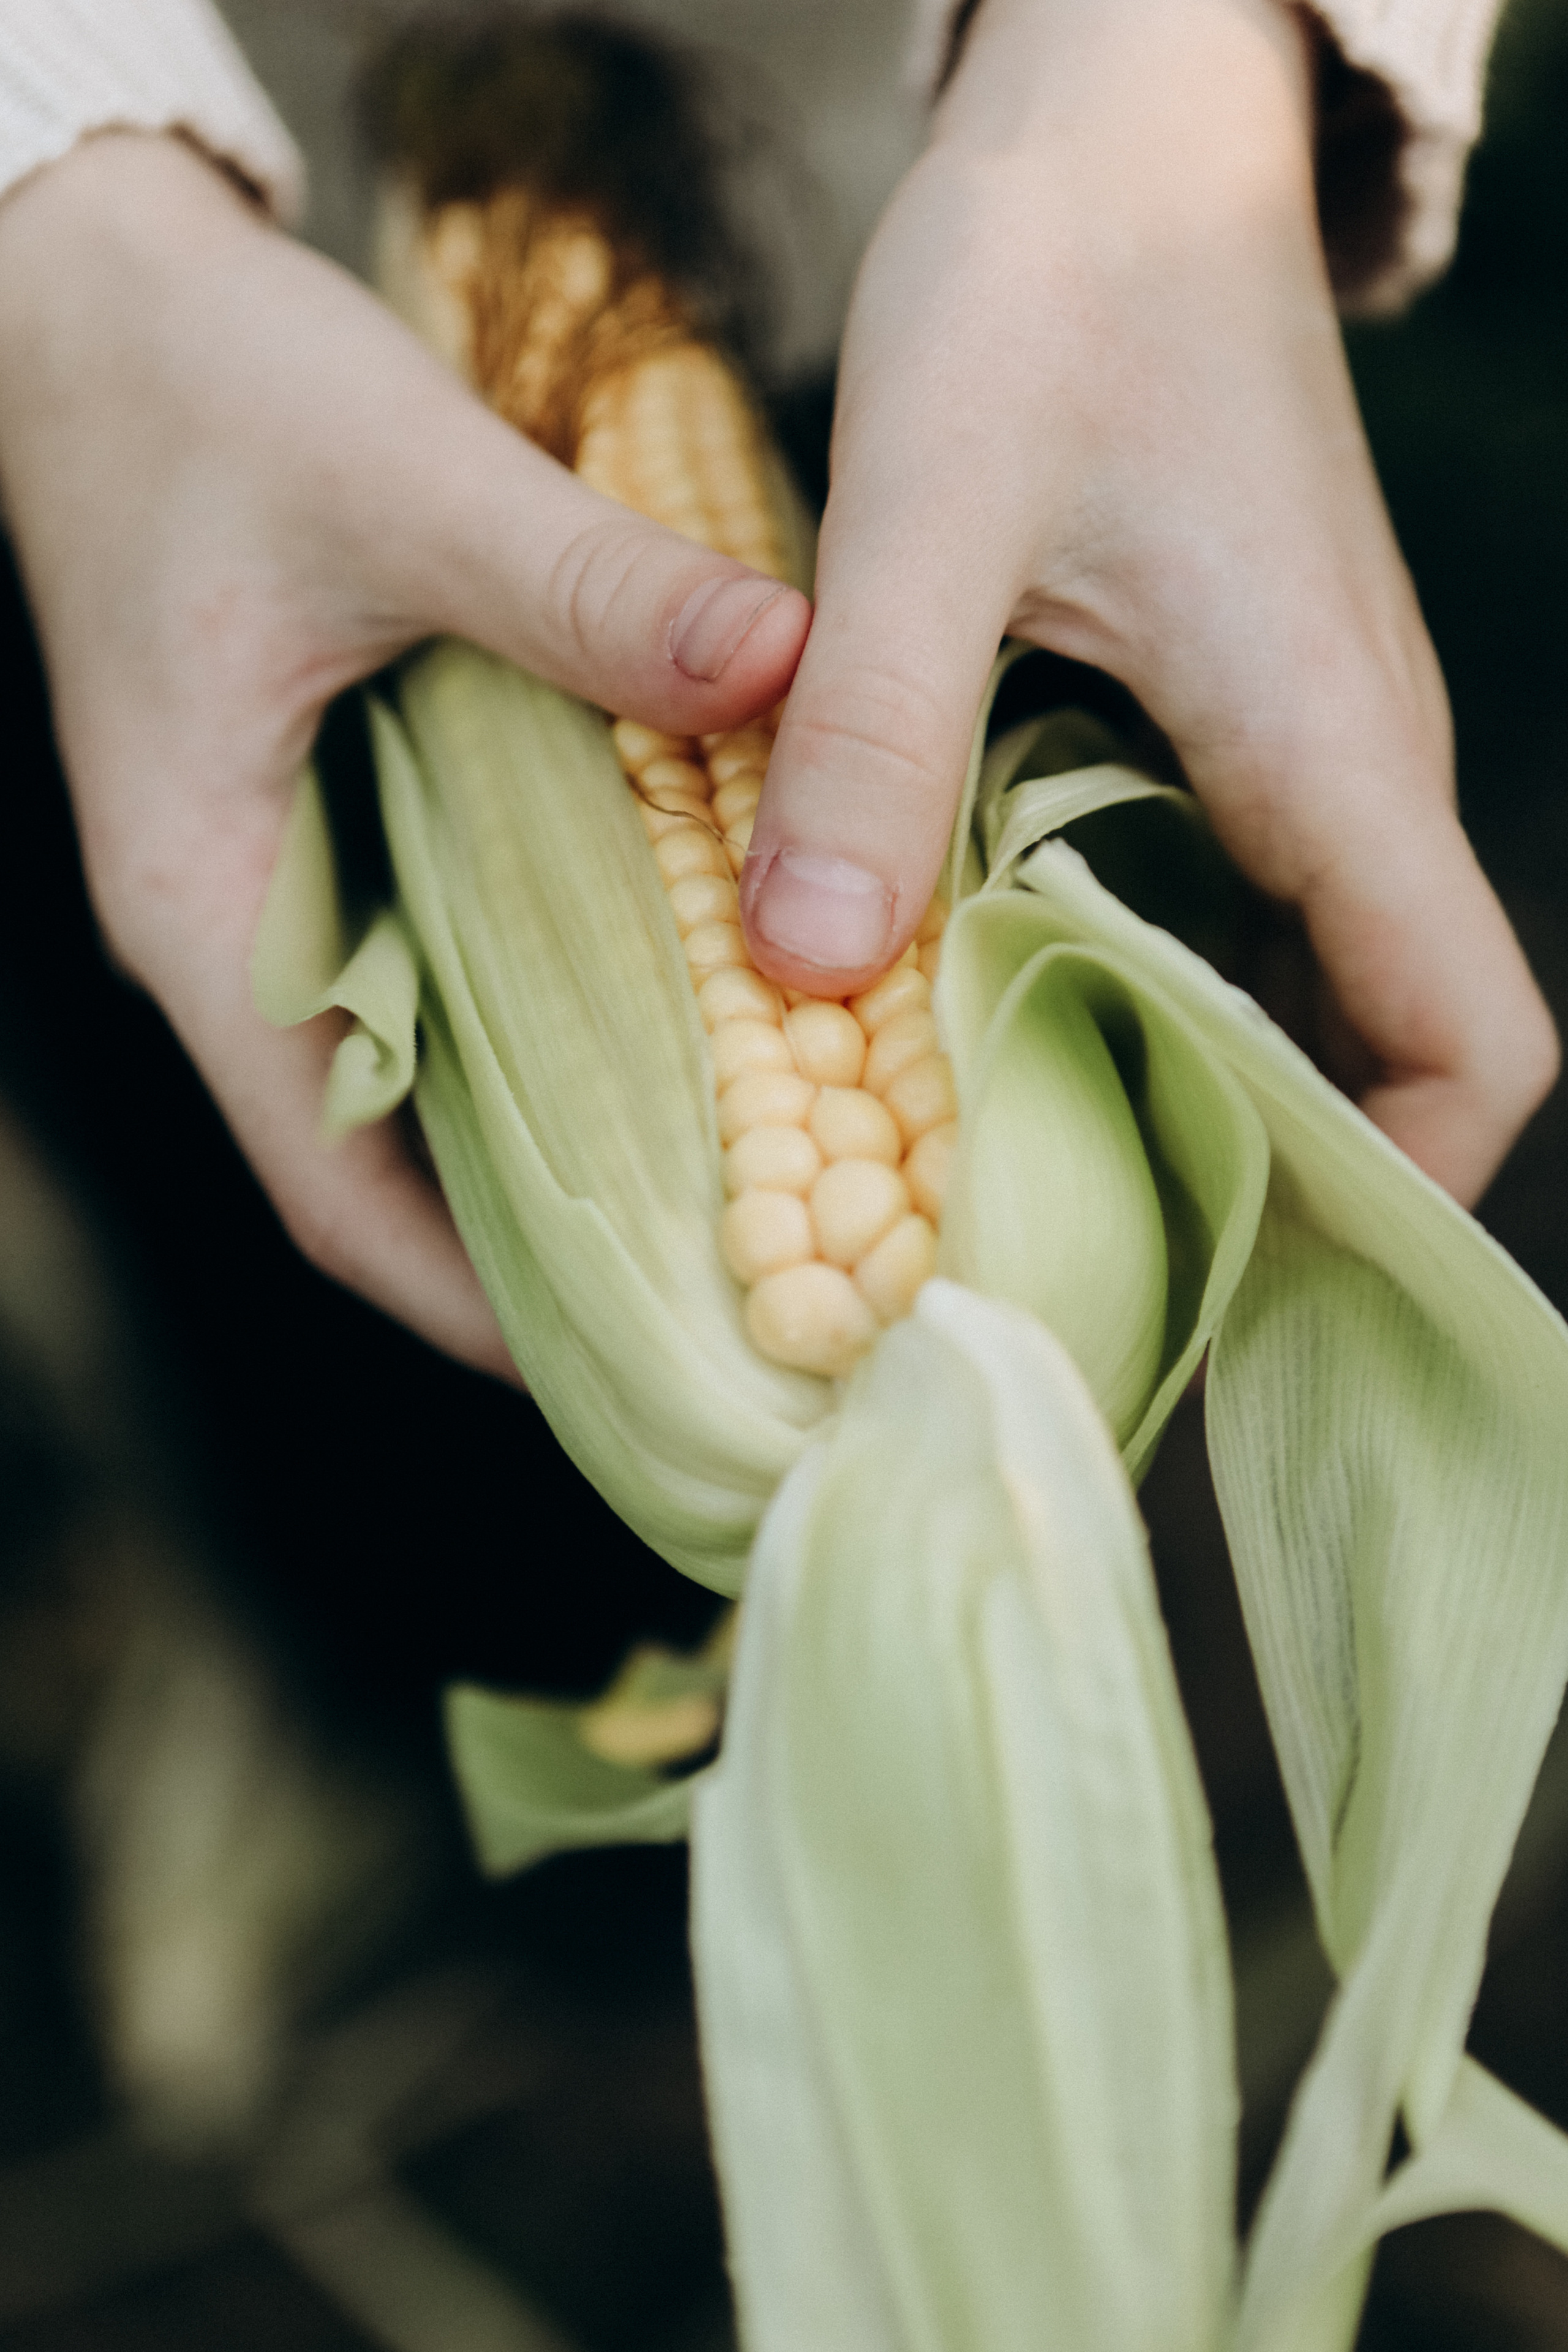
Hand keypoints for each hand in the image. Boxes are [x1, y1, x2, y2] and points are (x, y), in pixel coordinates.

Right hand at [0, 132, 808, 1373]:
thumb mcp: (392, 479)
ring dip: (576, 1118)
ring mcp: (290, 881)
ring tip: (757, 1171)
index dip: (480, 1300)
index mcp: (205, 912)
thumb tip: (792, 668)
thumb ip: (583, 586)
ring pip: (437, 1062)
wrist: (95, 295)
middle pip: (401, 1158)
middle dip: (560, 1232)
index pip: (334, 1190)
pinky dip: (567, 992)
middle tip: (748, 1281)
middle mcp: (242, 932)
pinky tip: (697, 988)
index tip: (643, 1351)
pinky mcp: (343, 815)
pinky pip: (459, 953)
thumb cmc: (196, 392)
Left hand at [740, 0, 1555, 1205]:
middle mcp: (1349, 761)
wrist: (1119, 121)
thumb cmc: (1050, 272)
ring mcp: (1301, 737)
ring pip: (1302, 978)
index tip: (1240, 1269)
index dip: (1398, 1186)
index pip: (1470, 1034)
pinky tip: (1002, 1009)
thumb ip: (872, 733)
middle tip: (1074, 1273)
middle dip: (1264, 1178)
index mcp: (1329, 740)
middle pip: (1385, 1044)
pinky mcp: (1235, 705)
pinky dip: (1144, 982)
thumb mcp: (929, 501)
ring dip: (1195, 1086)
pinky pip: (1229, 896)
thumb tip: (807, 975)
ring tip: (1025, 1183)